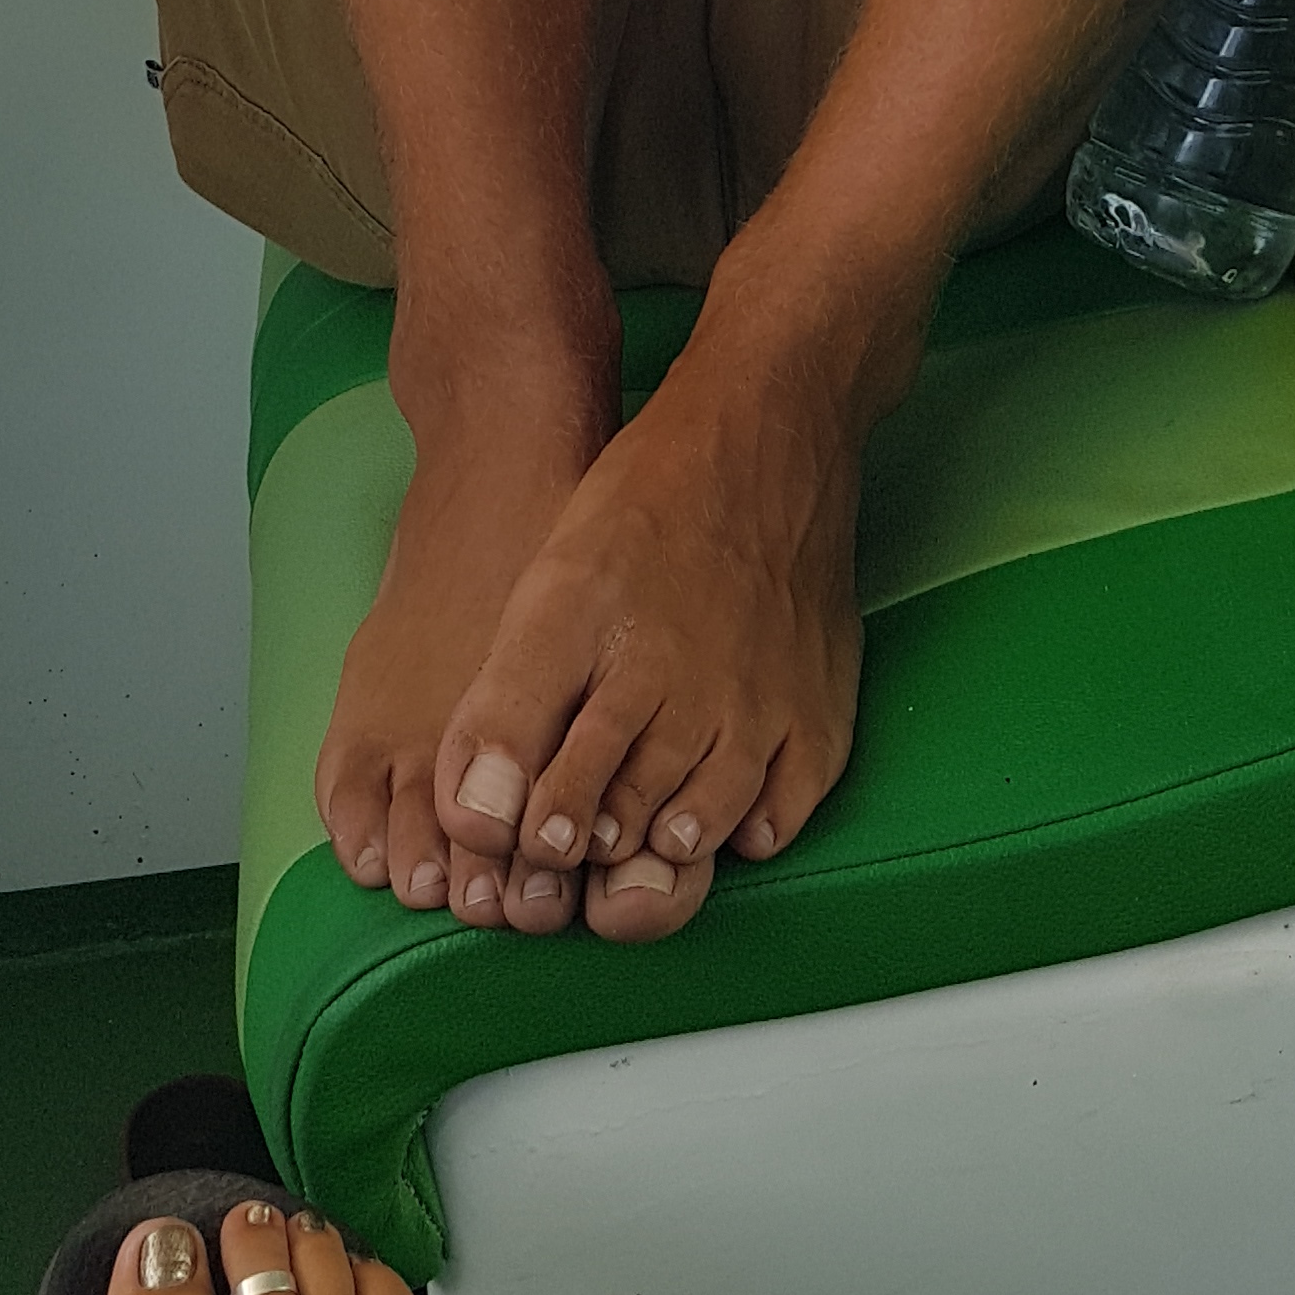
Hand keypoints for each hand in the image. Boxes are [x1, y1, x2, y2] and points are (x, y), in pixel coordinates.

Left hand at [432, 321, 866, 940]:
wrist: (766, 432)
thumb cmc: (644, 504)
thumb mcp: (547, 590)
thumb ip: (504, 708)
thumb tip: (477, 824)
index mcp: (608, 673)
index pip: (555, 818)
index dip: (528, 846)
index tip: (524, 846)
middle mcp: (688, 703)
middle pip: (627, 834)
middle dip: (591, 863)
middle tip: (579, 862)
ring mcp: (761, 711)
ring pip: (699, 833)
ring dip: (660, 848)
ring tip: (639, 838)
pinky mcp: (817, 709)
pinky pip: (782, 814)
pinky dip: (747, 828)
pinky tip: (723, 815)